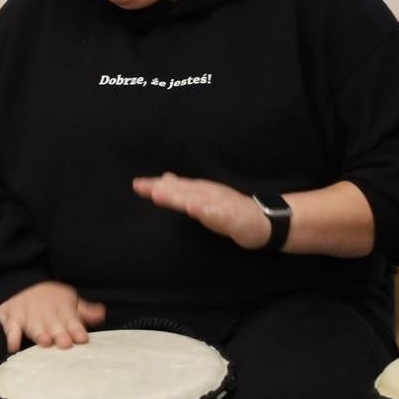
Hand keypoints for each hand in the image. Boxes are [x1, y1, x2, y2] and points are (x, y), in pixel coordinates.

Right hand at [0, 281, 105, 353]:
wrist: (25, 283)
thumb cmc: (53, 300)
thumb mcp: (71, 301)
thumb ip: (85, 310)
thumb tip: (101, 313)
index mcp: (62, 310)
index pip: (71, 320)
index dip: (76, 329)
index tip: (81, 338)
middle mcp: (45, 313)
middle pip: (53, 325)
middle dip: (59, 334)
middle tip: (65, 343)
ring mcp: (27, 314)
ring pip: (33, 326)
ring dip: (38, 333)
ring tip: (44, 341)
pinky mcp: (11, 317)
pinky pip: (10, 327)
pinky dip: (11, 336)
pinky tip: (13, 346)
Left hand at [132, 172, 271, 249]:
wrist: (262, 220)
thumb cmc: (228, 208)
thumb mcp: (202, 196)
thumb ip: (182, 189)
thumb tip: (163, 178)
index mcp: (199, 190)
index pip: (175, 186)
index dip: (155, 185)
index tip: (136, 184)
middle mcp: (208, 193)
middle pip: (182, 189)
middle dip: (163, 188)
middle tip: (143, 187)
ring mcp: (221, 204)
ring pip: (198, 199)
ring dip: (180, 197)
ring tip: (161, 195)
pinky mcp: (233, 217)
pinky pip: (219, 214)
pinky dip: (207, 211)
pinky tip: (196, 209)